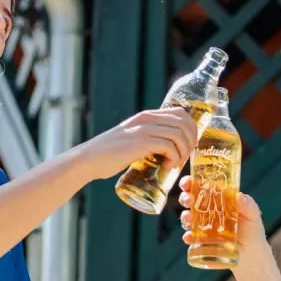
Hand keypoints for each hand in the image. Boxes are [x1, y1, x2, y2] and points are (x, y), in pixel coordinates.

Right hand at [79, 107, 198, 180]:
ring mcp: (143, 129)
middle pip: (184, 122)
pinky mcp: (140, 143)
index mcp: (147, 116)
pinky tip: (168, 167)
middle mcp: (147, 119)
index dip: (192, 129)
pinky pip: (169, 146)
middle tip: (185, 157)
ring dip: (184, 151)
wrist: (89, 160)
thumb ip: (147, 139)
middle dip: (191, 141)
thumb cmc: (110, 155)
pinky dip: (174, 158)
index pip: (180, 113)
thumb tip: (166, 150)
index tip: (189, 145)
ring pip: (179, 134)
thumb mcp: (132, 139)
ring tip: (176, 164)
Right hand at [178, 176, 267, 252]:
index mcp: (218, 199)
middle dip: (185, 198)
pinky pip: (191, 237)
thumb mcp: (253, 215)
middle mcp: (207, 211)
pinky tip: (189, 237)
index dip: (191, 182)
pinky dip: (188, 236)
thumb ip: (248, 205)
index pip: (202, 186)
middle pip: (190, 200)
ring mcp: (203, 226)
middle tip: (189, 200)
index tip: (188, 182)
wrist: (252, 254)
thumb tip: (239, 195)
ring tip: (189, 218)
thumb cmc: (252, 230)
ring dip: (185, 216)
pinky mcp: (202, 241)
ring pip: (188, 217)